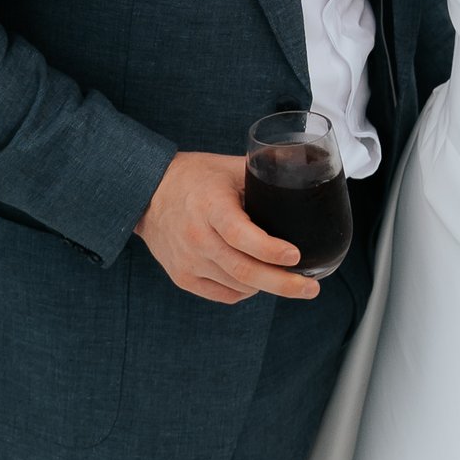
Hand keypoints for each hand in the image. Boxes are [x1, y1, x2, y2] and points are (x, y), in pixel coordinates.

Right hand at [137, 151, 319, 302]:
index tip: (295, 255)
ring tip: (289, 279)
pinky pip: (224, 294)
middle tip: (311, 288)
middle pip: (244, 270)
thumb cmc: (196, 178)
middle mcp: (198, 238)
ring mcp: (188, 261)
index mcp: (211, 207)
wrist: (148, 194)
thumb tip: (302, 164)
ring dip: (267, 286)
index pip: (241, 235)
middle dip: (283, 283)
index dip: (270, 250)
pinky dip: (246, 290)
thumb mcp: (229, 167)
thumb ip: (265, 170)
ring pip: (238, 286)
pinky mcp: (183, 277)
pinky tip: (257, 280)